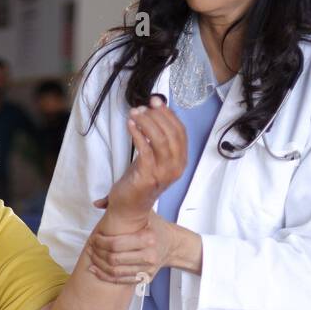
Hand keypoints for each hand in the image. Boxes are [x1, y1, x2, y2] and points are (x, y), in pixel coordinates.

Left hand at [87, 208, 181, 283]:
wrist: (173, 244)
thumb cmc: (155, 226)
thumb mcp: (144, 212)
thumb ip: (122, 206)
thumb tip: (97, 203)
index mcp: (148, 238)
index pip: (116, 244)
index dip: (100, 242)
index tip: (94, 238)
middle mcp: (149, 255)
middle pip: (114, 259)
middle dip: (98, 254)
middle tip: (91, 248)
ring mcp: (147, 269)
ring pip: (115, 272)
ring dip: (99, 266)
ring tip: (92, 258)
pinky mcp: (144, 278)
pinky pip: (120, 281)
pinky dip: (105, 276)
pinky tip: (96, 270)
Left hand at [95, 97, 187, 224]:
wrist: (129, 208)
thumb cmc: (140, 179)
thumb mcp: (153, 155)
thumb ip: (156, 134)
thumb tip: (153, 106)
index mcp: (181, 161)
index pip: (180, 131)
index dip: (168, 113)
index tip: (155, 101)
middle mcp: (176, 167)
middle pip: (171, 133)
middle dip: (156, 115)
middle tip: (141, 107)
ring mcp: (163, 173)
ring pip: (160, 139)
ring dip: (146, 122)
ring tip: (134, 114)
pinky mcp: (147, 176)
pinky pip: (145, 150)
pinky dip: (137, 134)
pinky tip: (130, 125)